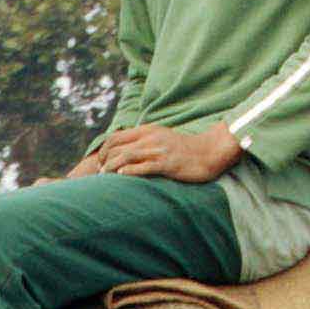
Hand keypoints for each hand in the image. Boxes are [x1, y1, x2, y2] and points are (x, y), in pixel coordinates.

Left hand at [75, 124, 240, 185]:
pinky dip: (128, 172)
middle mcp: (150, 138)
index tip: (102, 162)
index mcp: (147, 131)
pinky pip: (142, 167)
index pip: (116, 137)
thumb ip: (145, 142)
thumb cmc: (185, 149)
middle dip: (104, 160)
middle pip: (117, 147)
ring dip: (111, 168)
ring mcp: (158, 150)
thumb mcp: (162, 139)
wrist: (209, 152)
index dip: (104, 150)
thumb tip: (126, 152)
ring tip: (105, 177)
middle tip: (100, 173)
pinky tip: (121, 177)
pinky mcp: (166, 163)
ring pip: (126, 156)